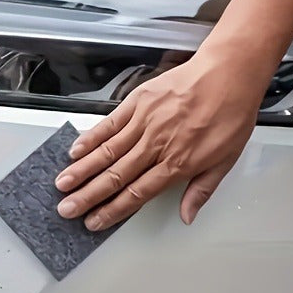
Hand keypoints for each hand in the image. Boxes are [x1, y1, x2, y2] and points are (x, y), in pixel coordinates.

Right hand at [54, 51, 265, 229]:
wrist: (230, 71)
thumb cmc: (231, 113)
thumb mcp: (226, 159)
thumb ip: (202, 190)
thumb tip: (187, 216)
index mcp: (178, 164)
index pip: (137, 193)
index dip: (113, 210)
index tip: (94, 221)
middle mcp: (157, 145)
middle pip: (116, 177)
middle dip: (88, 196)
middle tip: (67, 209)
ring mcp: (145, 123)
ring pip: (108, 152)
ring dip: (82, 171)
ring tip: (62, 185)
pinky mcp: (138, 102)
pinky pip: (110, 124)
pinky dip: (90, 137)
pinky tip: (74, 151)